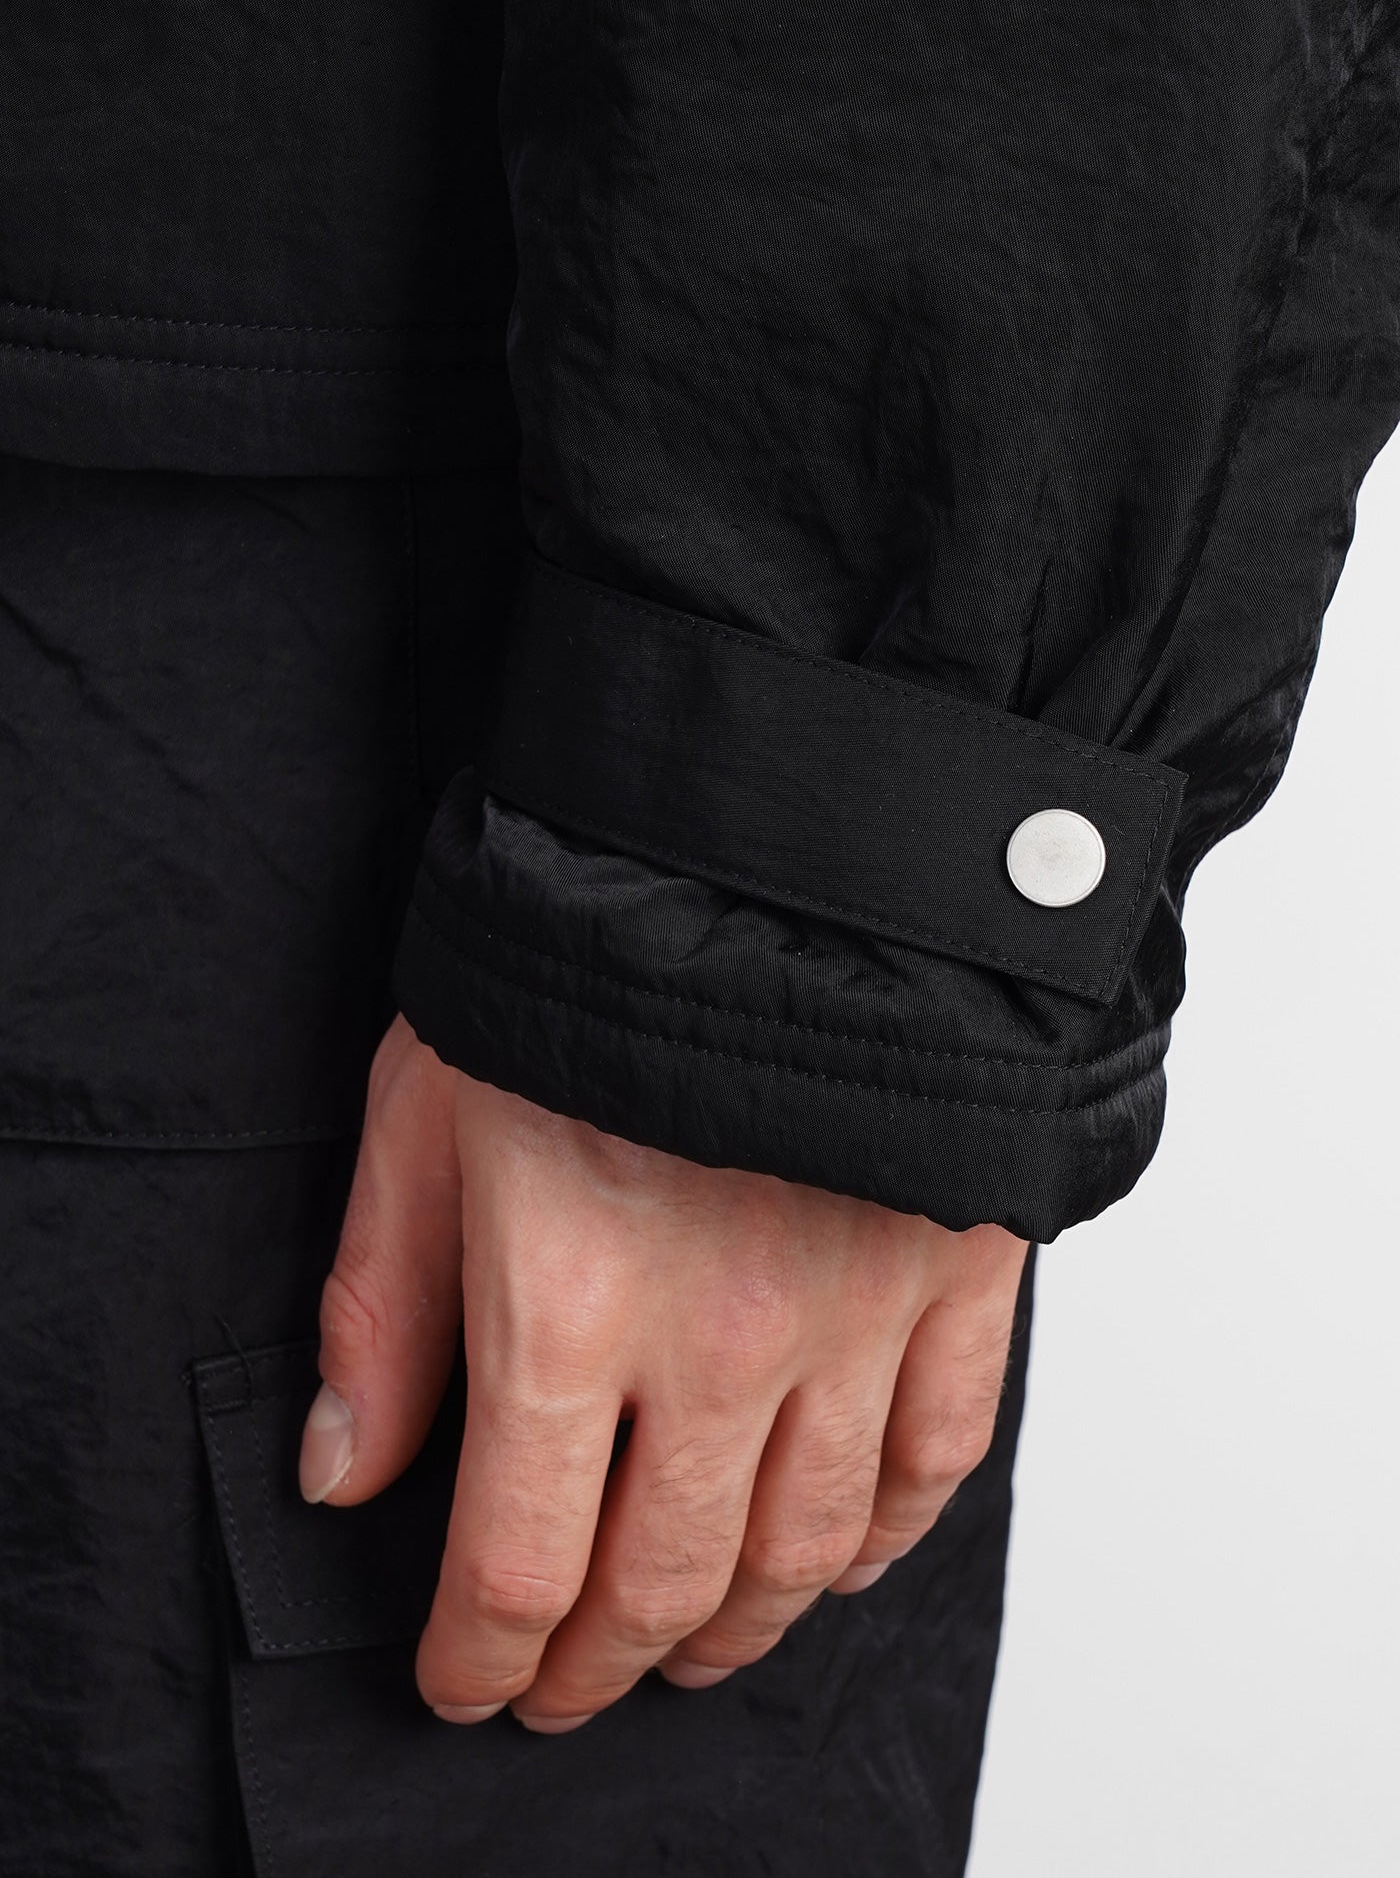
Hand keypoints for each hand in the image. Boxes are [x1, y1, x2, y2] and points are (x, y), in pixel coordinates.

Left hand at [300, 1013, 1027, 1733]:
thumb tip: (345, 1468)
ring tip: (690, 1648)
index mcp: (569, 1301)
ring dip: (737, 1630)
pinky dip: (885, 1535)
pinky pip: (938, 1458)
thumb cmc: (584, 950)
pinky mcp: (957, 1269)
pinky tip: (838, 1557)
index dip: (482, 1658)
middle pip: (666, 1586)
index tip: (466, 1681)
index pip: (519, 1565)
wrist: (772, 839)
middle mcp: (722, 1336)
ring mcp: (856, 1310)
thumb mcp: (426, 1107)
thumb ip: (383, 1304)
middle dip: (600, 1666)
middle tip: (567, 1685)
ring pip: (803, 1551)